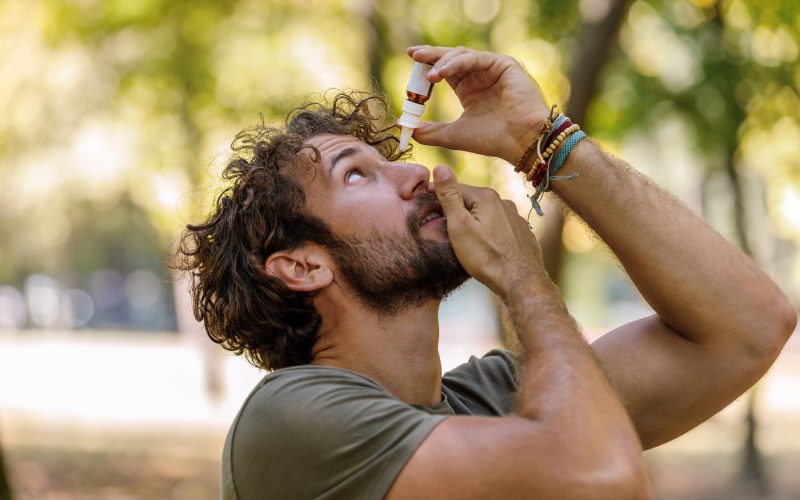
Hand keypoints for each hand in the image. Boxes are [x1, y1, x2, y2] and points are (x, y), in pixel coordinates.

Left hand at [408, 45, 550, 164]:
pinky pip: (474, 59)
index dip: (427, 66)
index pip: (444, 71)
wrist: (520, 142)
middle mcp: (480, 77)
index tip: (411, 61)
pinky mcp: (503, 64)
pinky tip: (441, 72)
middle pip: (450, 59)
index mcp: (470, 90)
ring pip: (461, 56)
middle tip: (413, 54)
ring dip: (442, 62)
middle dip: (431, 55)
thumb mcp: (453, 135)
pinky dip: (456, 64)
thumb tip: (403, 128)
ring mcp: (492, 69)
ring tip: (428, 74)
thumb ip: (430, 131)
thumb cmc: (492, 140)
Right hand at [432, 164, 548, 298]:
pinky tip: (484, 246)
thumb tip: (440, 167)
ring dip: (472, 221)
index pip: (454, 188)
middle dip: (455, 210)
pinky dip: (488, 232)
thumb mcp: (459, 226)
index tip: (423, 204)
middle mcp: (503, 202)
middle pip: (470, 201)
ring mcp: (514, 217)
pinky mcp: (521, 232)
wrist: (520, 282)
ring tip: (462, 239)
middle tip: (440, 226)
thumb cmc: (486, 256)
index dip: (436, 196)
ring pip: (485, 214)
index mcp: (486, 196)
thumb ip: (449, 196)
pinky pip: (498, 227)